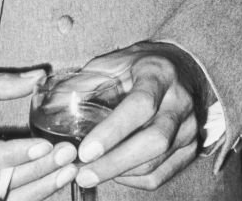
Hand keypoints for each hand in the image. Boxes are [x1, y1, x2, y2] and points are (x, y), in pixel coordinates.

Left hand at [72, 42, 207, 191]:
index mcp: (158, 74)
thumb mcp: (112, 62)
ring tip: (89, 175)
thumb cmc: (137, 65)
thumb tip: (51, 104)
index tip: (85, 150)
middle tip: (83, 172)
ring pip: (158, 162)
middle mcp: (179, 102)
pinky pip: (162, 174)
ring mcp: (189, 128)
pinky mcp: (190, 149)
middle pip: (154, 140)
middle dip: (115, 162)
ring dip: (120, 173)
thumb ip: (85, 81)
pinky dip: (134, 179)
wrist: (180, 68)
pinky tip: (113, 173)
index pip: (140, 105)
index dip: (113, 130)